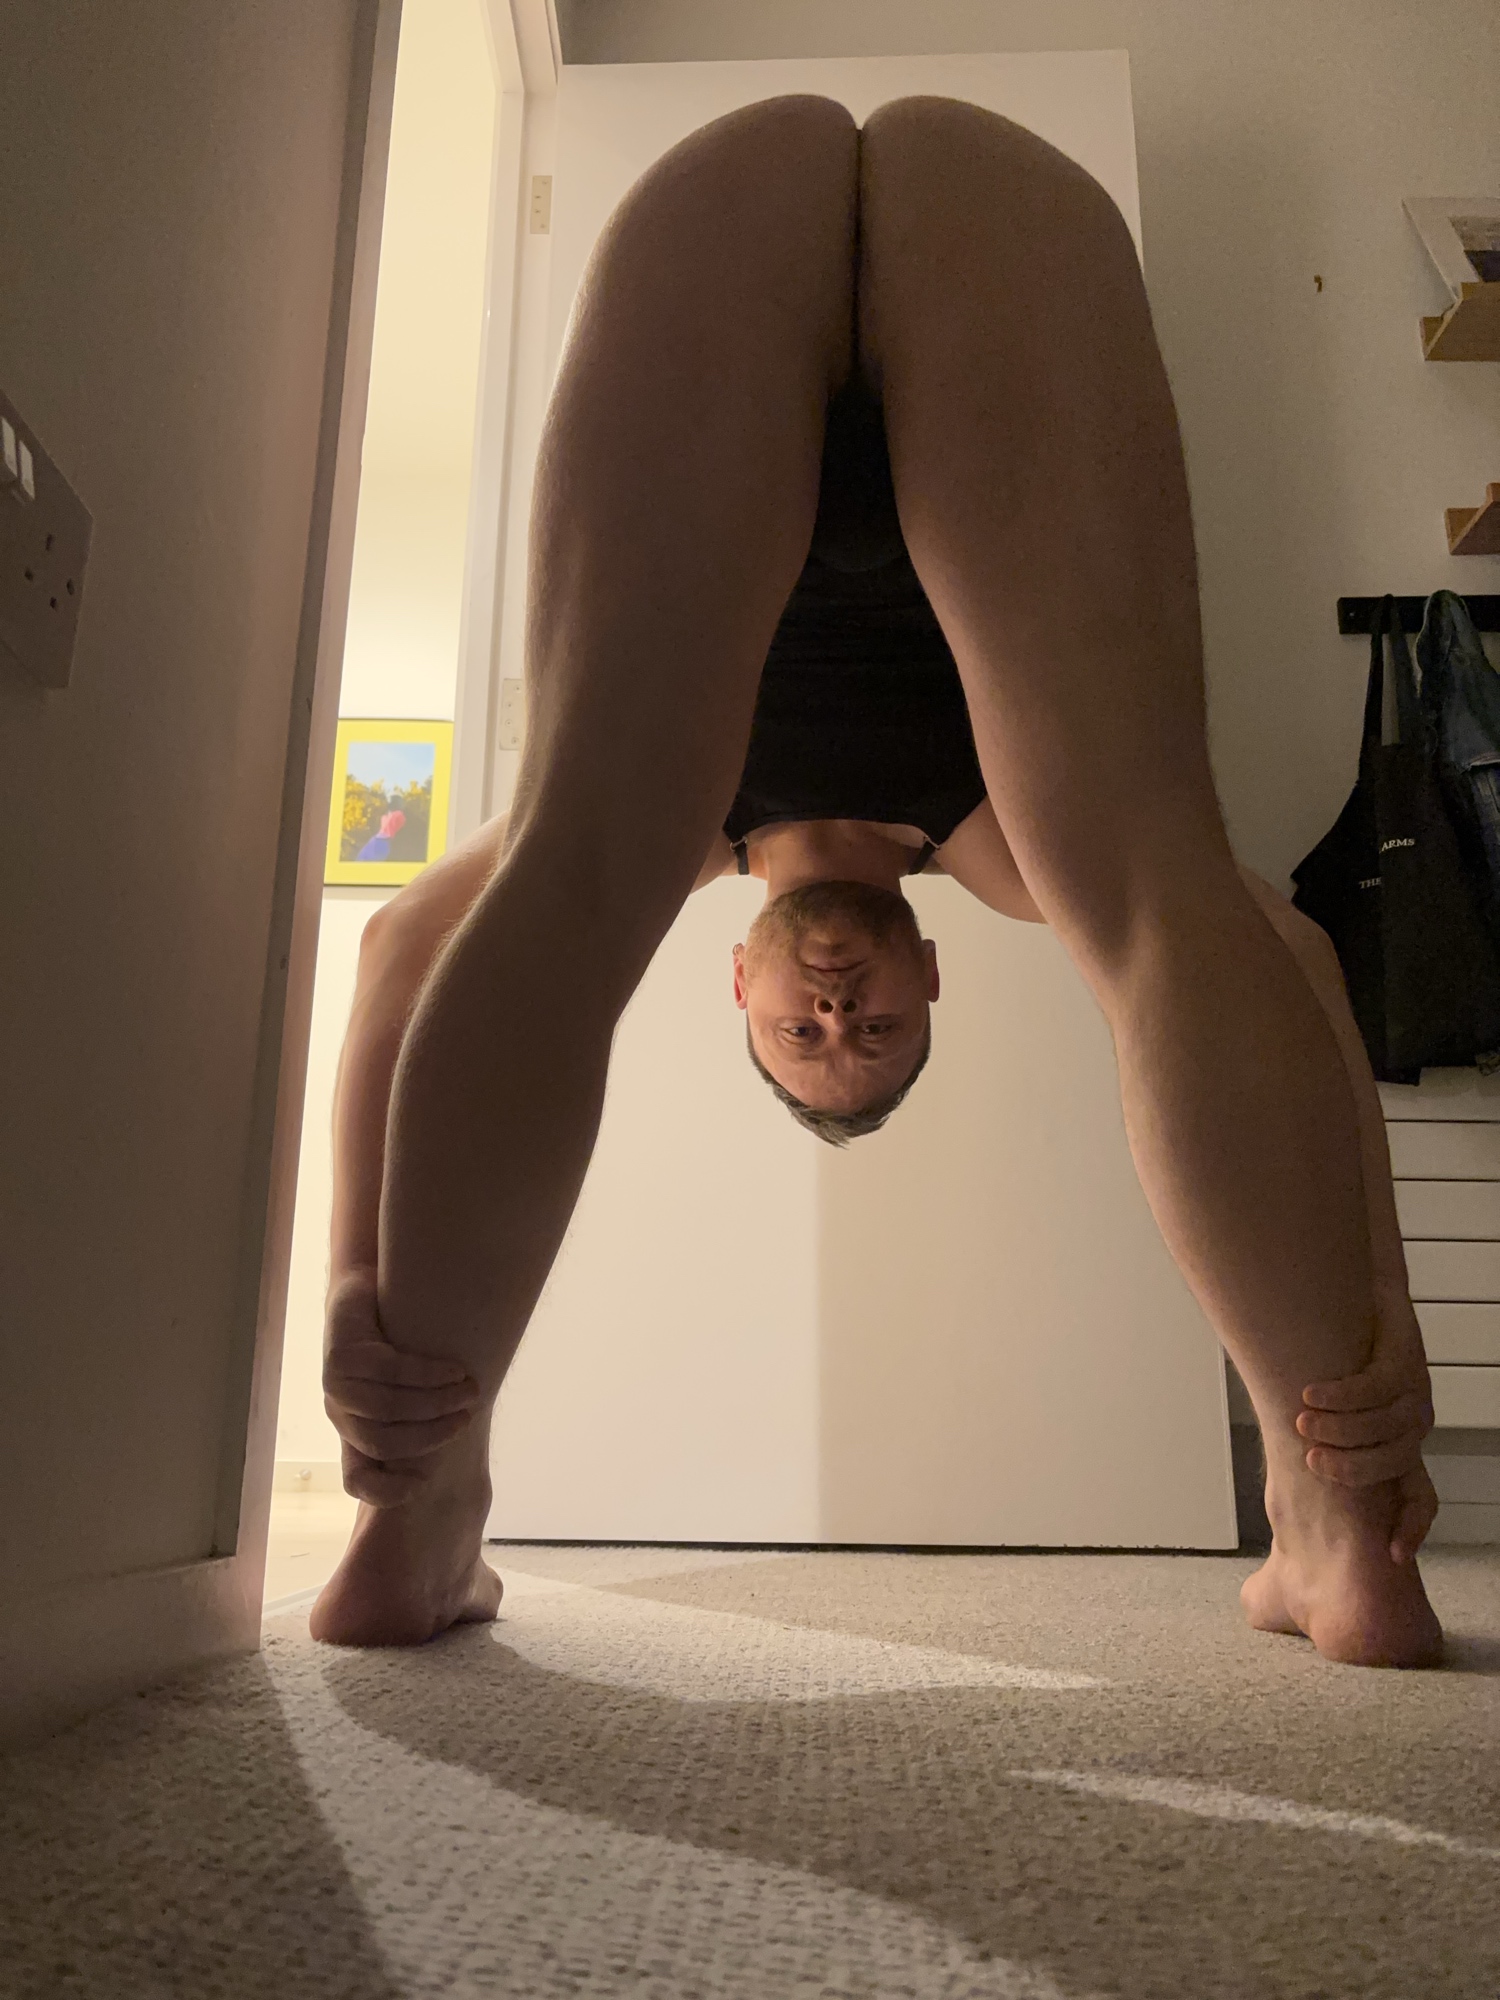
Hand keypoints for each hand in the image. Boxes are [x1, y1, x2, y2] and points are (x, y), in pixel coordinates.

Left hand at [322, 1267, 482, 1505]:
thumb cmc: (400, 1344)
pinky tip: (453, 1369)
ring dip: (434, 1403)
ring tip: (469, 1390)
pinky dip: (426, 1373)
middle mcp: (341, 1415)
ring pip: (385, 1409)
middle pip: (382, 1443)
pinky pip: (387, 1370)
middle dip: (431, 1435)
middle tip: (469, 1416)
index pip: (357, 1480)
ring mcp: (335, 1386)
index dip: (386, 1491)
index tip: (426, 1482)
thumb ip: (429, 1417)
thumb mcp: (411, 1390)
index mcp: (355, 1433)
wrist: (368, 1290)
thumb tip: (472, 1435)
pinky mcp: (340, 1354)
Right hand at [1297, 1300, 1437, 1564]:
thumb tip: (1283, 1491)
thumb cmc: (1336, 1359)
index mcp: (1401, 1448)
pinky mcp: (1405, 1361)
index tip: (1392, 1554)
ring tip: (1302, 1420)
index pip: (1421, 1499)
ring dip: (1340, 1427)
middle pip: (1393, 1465)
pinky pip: (1373, 1387)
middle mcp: (1413, 1427)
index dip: (1411, 1529)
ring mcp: (1414, 1394)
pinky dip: (1339, 1394)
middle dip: (1352, 1468)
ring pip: (1383, 1426)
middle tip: (1312, 1460)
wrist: (1362, 1295)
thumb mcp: (1331, 1415)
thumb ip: (1318, 1447)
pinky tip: (1310, 1392)